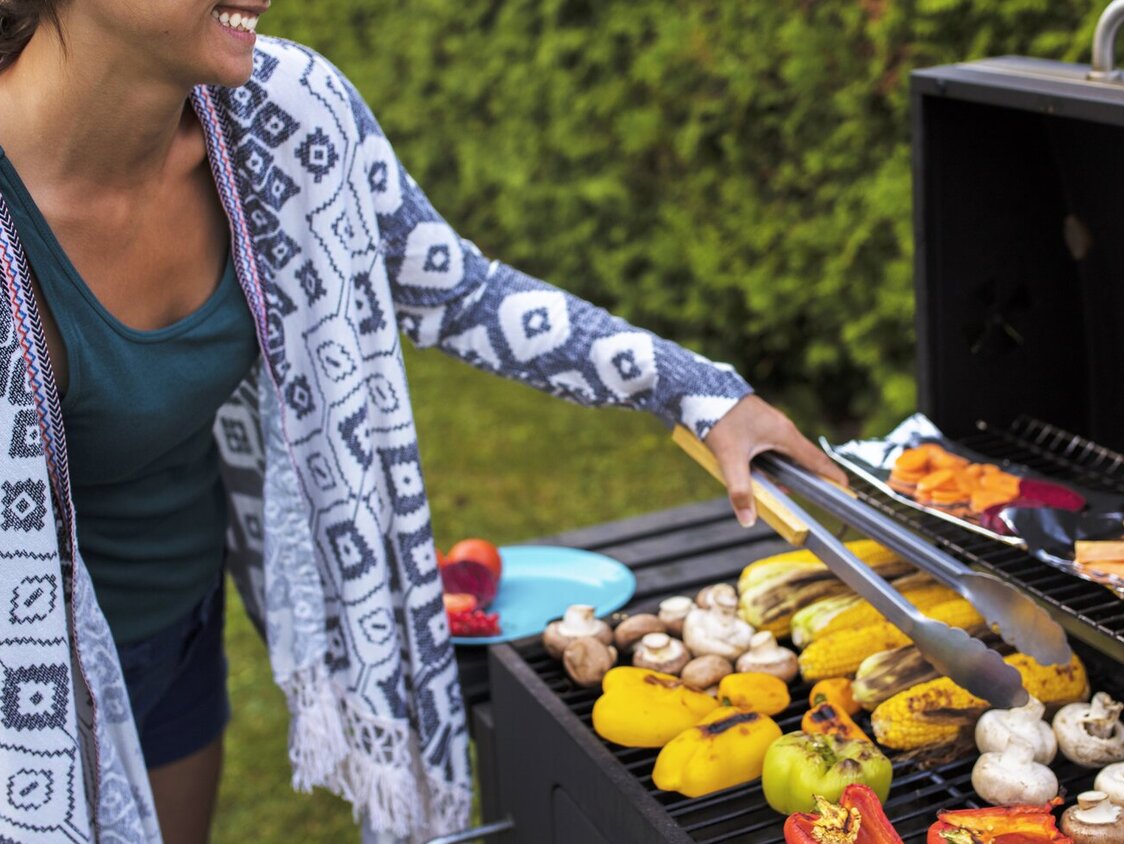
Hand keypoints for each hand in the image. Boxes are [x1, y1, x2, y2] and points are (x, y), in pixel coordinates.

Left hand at [704, 394, 847, 526]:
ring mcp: (771, 425)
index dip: (832, 475)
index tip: (846, 489)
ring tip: (778, 489)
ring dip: (785, 472)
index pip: (816, 459)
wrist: (703, 390)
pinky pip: (772, 447)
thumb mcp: (730, 458)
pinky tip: (758, 472)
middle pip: (803, 458)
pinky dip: (772, 462)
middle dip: (808, 478)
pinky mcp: (758, 424)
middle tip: (813, 495)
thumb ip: (739, 489)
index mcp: (784, 434)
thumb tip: (748, 519)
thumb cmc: (719, 419)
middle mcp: (783, 428)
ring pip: (786, 454)